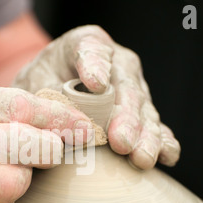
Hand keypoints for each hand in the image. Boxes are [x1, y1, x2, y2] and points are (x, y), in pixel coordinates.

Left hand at [12, 25, 180, 168]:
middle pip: (126, 88)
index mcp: (87, 45)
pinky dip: (162, 142)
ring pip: (144, 111)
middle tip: (121, 142)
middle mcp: (117, 65)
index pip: (92, 50)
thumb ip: (50, 98)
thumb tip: (69, 122)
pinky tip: (167, 157)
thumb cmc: (42, 85)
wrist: (49, 90)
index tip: (96, 84)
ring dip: (145, 137)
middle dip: (126, 118)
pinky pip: (155, 127)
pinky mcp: (140, 113)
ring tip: (142, 157)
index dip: (95, 66)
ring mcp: (132, 89)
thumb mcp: (35, 86)